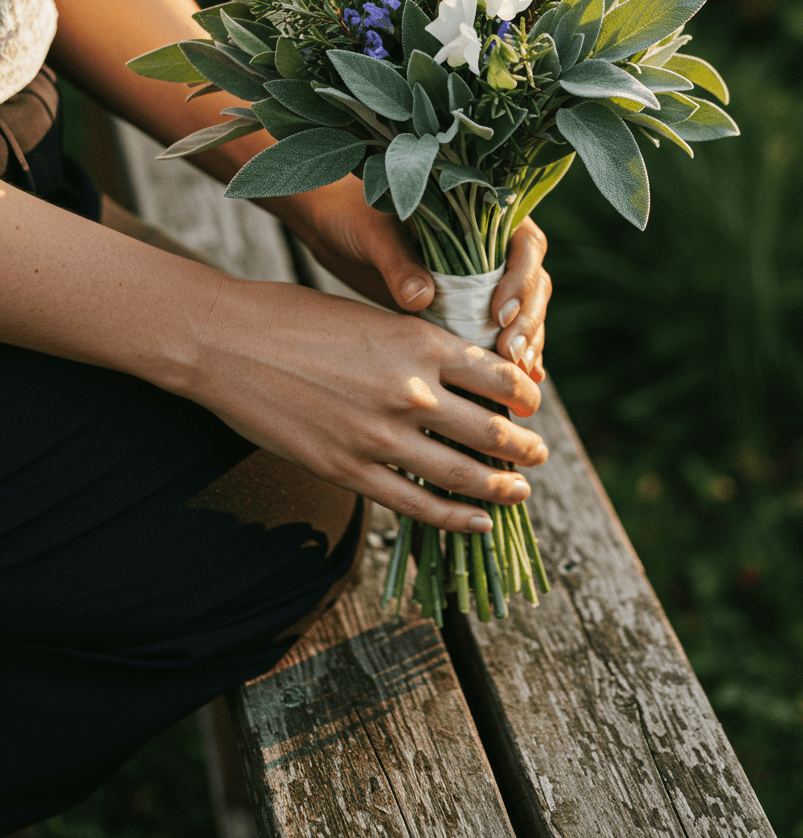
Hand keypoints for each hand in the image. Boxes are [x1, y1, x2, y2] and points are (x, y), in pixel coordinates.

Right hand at [194, 277, 548, 532]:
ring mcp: (380, 434)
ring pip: (462, 474)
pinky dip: (455, 516)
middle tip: (539, 455)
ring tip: (520, 492)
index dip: (524, 395)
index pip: (499, 375)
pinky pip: (415, 503)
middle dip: (524, 449)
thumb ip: (417, 347)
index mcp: (419, 342)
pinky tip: (479, 521)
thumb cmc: (296, 317)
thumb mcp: (371, 316)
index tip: (531, 405)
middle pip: (491, 430)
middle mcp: (411, 389)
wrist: (227, 342)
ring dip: (500, 487)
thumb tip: (460, 374)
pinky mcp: (348, 469)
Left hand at [282, 176, 550, 380]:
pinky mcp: (466, 309)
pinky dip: (508, 358)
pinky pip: (498, 333)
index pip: (526, 244)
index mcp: (481, 215)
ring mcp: (483, 281)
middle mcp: (492, 247)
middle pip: (534, 285)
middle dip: (528, 322)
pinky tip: (518, 384)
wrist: (336, 232)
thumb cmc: (354, 219)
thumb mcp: (373, 235)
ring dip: (525, 344)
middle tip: (510, 356)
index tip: (498, 314)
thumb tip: (420, 298)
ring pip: (523, 313)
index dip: (521, 281)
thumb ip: (398, 262)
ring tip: (516, 377)